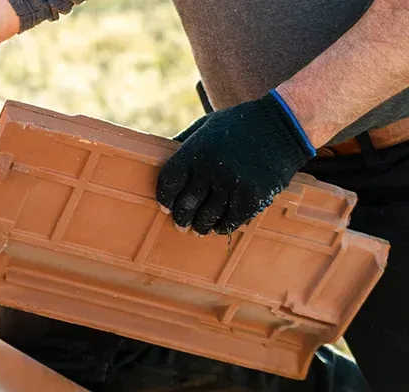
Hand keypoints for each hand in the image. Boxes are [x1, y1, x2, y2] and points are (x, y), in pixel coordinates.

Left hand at [157, 91, 315, 234]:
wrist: (283, 125)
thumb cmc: (239, 125)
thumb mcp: (206, 126)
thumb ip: (184, 143)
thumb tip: (159, 157)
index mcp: (194, 150)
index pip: (168, 183)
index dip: (164, 198)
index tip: (165, 207)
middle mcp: (210, 168)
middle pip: (185, 204)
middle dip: (181, 219)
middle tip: (181, 225)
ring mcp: (231, 184)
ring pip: (207, 217)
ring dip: (200, 227)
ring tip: (199, 229)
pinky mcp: (252, 197)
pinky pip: (230, 221)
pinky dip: (222, 227)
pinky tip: (219, 227)